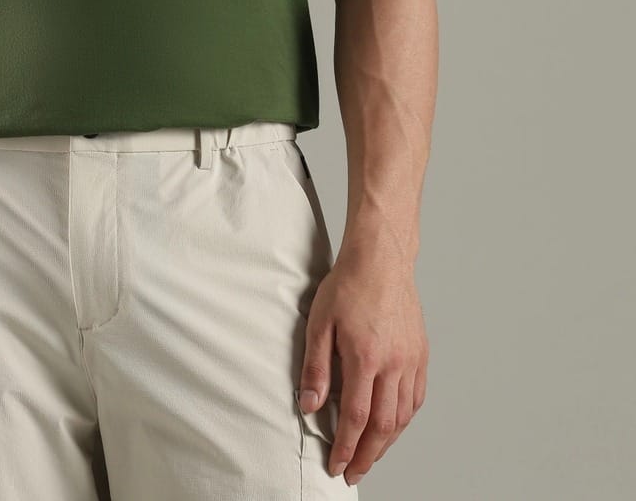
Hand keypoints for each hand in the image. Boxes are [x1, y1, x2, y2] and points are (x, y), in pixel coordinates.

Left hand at [297, 253, 427, 486]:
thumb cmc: (349, 285)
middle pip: (383, 425)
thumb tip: (310, 405)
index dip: (346, 447)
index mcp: (365, 357)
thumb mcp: (319, 322)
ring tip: (370, 455)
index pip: (356, 417)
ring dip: (386, 442)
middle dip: (368, 456)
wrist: (381, 259)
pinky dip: (404, 419)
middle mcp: (393, 364)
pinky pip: (416, 398)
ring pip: (403, 416)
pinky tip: (393, 425)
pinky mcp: (421, 354)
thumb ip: (315, 367)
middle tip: (354, 473)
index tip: (337, 465)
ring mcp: (411, 360)